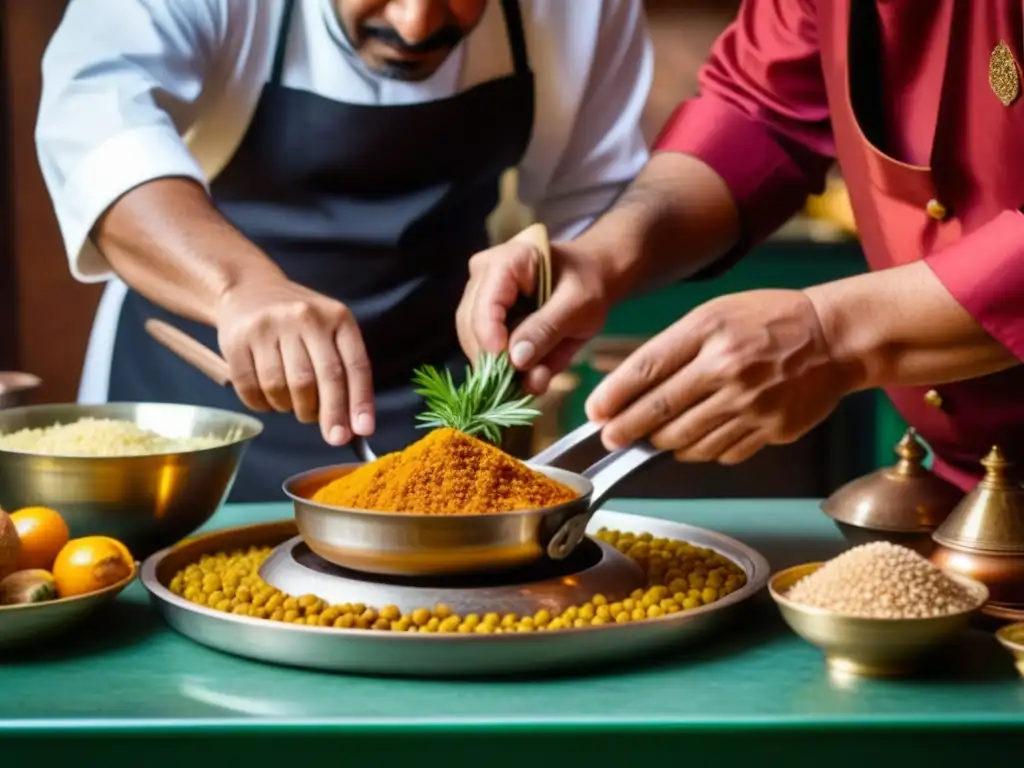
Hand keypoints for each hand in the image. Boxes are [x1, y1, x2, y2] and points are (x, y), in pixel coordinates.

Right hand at [215, 277, 372, 445]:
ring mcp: (268, 327)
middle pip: (321, 379)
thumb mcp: (330, 330)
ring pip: (284, 387)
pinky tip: (270, 401)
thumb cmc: (299, 320)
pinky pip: (251, 388)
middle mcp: (304, 317)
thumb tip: (354, 425)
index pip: (354, 365)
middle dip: (330, 415)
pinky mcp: (237, 340)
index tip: (362, 431)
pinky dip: (263, 405)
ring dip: (292, 408)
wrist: (249, 289)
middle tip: (333, 437)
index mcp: (336, 317)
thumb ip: (343, 370)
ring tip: (295, 405)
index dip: (360, 401)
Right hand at [456, 239, 609, 393]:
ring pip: (471, 340)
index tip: (511, 370)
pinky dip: (502, 366)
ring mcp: (477, 294)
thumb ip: (547, 330)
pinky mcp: (481, 314)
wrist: (589, 279)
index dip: (492, 342)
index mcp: (507, 260)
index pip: (484, 306)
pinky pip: (481, 347)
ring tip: (534, 378)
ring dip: (499, 367)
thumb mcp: (579, 306)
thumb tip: (516, 360)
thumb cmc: (587, 284)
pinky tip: (527, 374)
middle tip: (526, 383)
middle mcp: (483, 273)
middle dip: (495, 360)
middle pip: (470, 325)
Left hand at [585, 290, 858, 463]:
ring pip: (686, 440)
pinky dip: (700, 451)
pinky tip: (696, 440)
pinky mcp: (771, 430)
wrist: (835, 338)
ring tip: (652, 438)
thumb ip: (674, 348)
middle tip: (611, 438)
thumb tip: (631, 388)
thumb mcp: (716, 314)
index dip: (613, 396)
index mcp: (709, 332)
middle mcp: (727, 369)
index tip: (595, 413)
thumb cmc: (769, 321)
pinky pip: (721, 453)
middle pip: (660, 411)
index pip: (646, 370)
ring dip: (661, 443)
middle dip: (626, 430)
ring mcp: (751, 404)